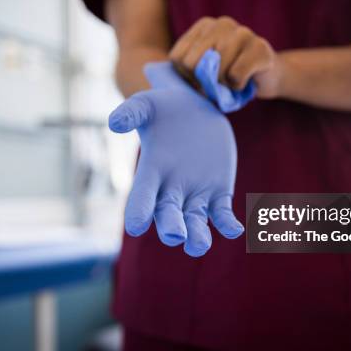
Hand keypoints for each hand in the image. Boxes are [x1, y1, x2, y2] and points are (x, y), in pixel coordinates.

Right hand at [108, 62, 244, 256]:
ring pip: (195, 222)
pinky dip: (228, 224)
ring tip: (199, 245)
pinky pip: (222, 214)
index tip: (136, 227)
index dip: (138, 211)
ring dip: (197, 236)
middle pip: (168, 215)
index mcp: (151, 171)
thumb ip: (130, 112)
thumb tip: (114, 123)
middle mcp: (170, 189)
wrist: (196, 109)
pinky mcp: (219, 192)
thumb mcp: (146, 104)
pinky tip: (235, 230)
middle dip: (171, 227)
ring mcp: (196, 193)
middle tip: (175, 235)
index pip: (141, 197)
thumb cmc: (164, 107)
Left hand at [169, 16, 280, 98]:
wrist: (268, 77)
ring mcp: (244, 33)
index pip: (178, 58)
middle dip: (203, 82)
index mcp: (204, 26)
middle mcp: (222, 23)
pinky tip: (245, 82)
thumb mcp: (202, 73)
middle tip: (217, 84)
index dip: (187, 77)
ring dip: (222, 86)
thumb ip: (187, 74)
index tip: (202, 79)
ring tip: (232, 82)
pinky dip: (237, 87)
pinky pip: (235, 76)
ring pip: (216, 70)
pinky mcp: (261, 48)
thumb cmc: (229, 77)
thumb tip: (177, 87)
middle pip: (193, 63)